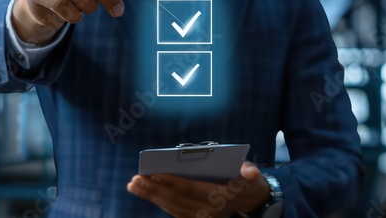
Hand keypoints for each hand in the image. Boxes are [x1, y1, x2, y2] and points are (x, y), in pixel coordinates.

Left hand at [127, 162, 270, 217]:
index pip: (190, 188)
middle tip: (134, 180)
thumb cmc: (245, 182)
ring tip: (134, 186)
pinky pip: (174, 212)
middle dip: (153, 190)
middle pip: (176, 200)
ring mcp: (201, 217)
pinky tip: (146, 193)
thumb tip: (249, 174)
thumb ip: (249, 172)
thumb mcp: (251, 175)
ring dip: (151, 197)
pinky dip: (159, 203)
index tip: (153, 173)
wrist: (250, 201)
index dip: (170, 182)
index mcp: (219, 196)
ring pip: (172, 208)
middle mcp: (208, 211)